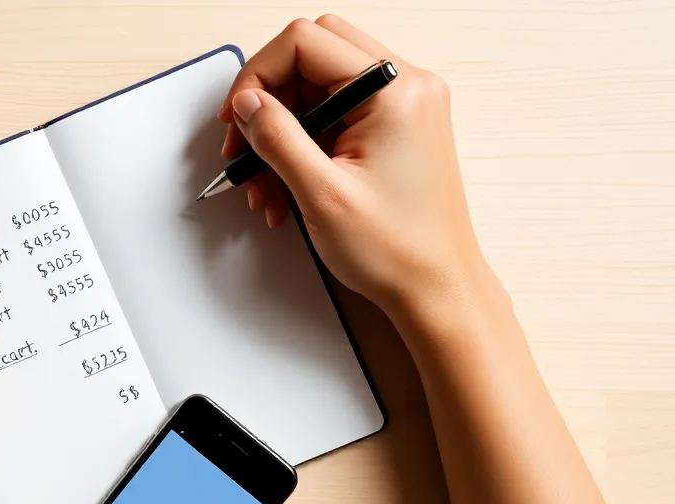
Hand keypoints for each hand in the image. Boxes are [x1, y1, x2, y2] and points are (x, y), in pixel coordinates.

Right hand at [219, 16, 498, 334]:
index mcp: (396, 91)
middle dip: (268, 98)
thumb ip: (278, 138)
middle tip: (244, 140)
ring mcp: (402, 107)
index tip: (238, 117)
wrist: (436, 291)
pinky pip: (335, 115)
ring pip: (318, 87)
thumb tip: (248, 103)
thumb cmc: (400, 252)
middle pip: (311, 54)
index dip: (258, 76)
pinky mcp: (394, 129)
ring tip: (264, 182)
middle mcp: (406, 88)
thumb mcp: (322, 193)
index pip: (305, 42)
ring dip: (281, 129)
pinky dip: (303, 144)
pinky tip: (286, 186)